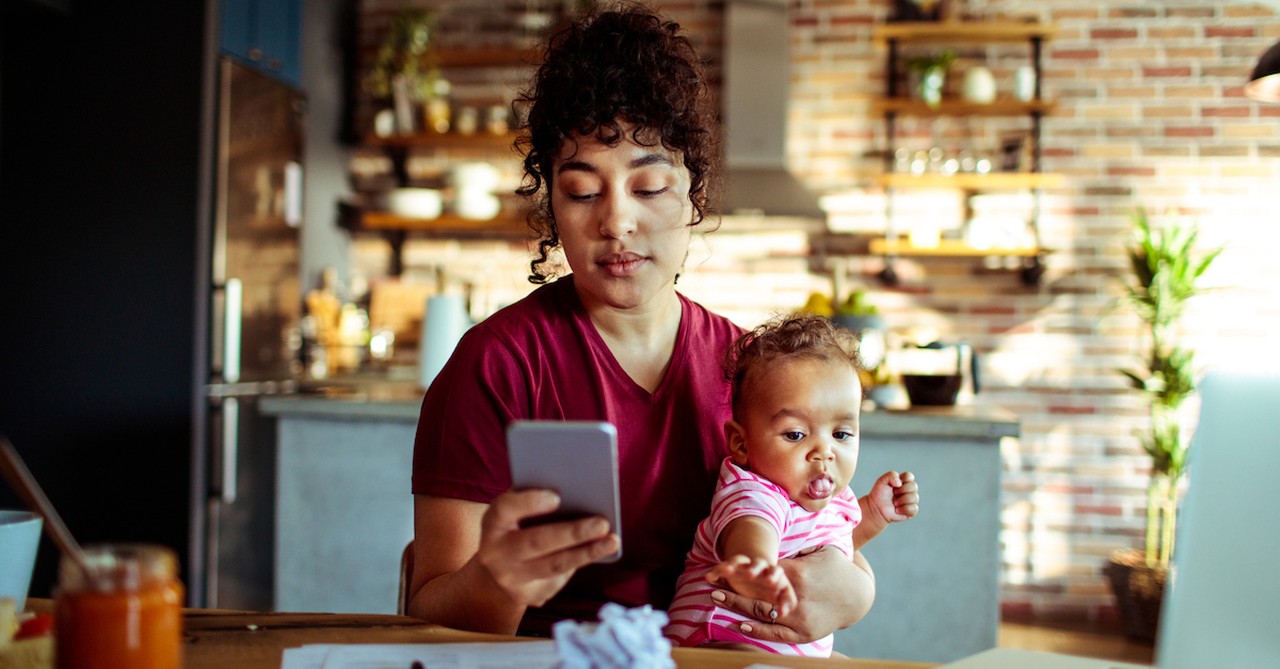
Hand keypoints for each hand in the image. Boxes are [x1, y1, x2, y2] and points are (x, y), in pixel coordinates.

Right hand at [473, 488, 619, 607]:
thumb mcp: (516, 511)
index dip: (529, 503)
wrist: (498, 567)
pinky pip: (559, 579)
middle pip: (536, 542)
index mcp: (492, 523)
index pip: (505, 510)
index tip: (557, 497)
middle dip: (572, 533)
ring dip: (586, 553)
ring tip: (612, 541)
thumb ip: (534, 500)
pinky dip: (580, 562)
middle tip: (602, 524)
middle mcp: (495, 554)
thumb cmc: (516, 526)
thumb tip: (577, 491)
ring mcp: (510, 580)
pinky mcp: (528, 597)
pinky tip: (599, 551)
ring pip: (554, 566)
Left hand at [710, 546, 874, 643]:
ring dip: (736, 605)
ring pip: (761, 613)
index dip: (742, 567)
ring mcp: (799, 618)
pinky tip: (738, 624)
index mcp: (798, 574)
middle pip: (756, 592)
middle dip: (731, 586)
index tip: (724, 563)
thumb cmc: (836, 567)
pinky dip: (756, 630)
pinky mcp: (802, 633)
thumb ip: (797, 547)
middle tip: (709, 581)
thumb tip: (775, 538)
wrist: (858, 597)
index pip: (763, 570)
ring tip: (716, 597)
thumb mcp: (820, 549)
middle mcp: (796, 597)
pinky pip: (776, 633)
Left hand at [867, 470, 918, 525]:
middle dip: (901, 491)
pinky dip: (903, 509)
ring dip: (902, 500)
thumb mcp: (882, 480)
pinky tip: (897, 510)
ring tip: (894, 503)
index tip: (894, 484)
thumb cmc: (879, 494)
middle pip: (914, 486)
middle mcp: (909, 490)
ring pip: (915, 497)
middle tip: (893, 494)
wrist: (876, 508)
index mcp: (903, 481)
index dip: (903, 480)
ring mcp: (911, 500)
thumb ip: (891, 475)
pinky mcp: (911, 511)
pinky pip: (914, 508)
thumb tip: (900, 483)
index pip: (909, 476)